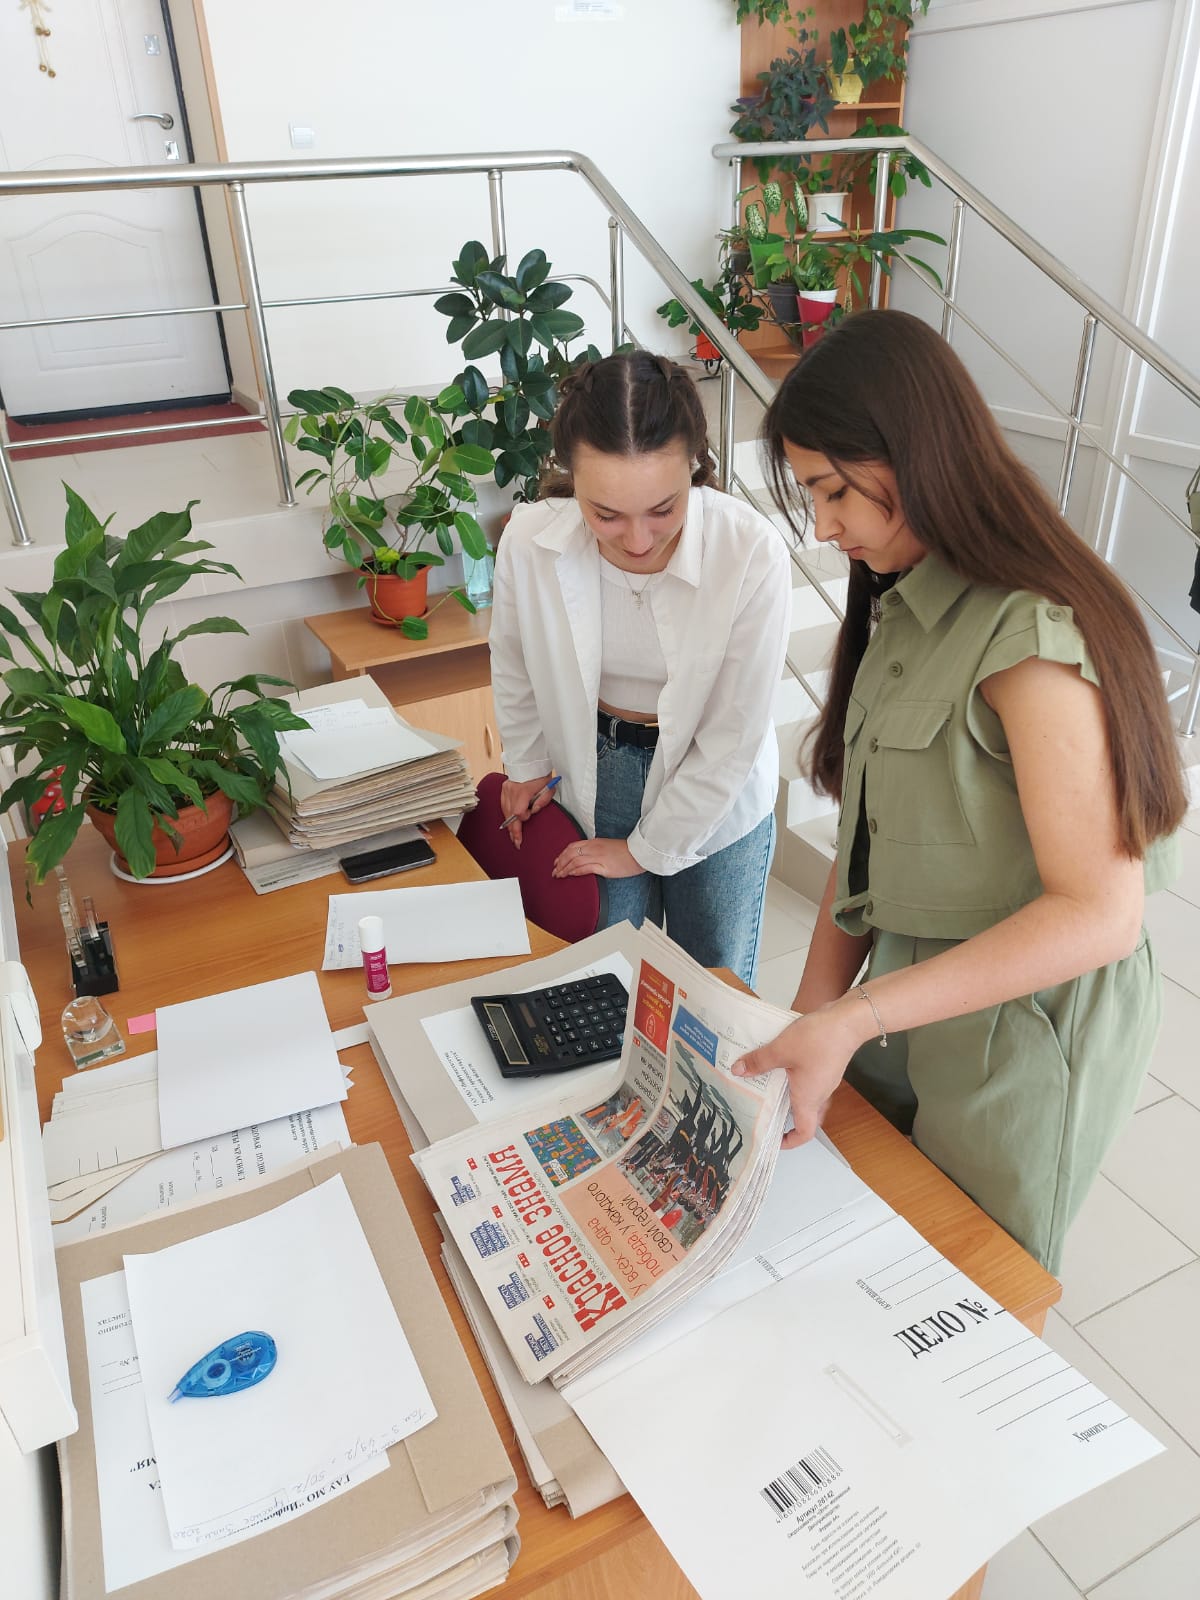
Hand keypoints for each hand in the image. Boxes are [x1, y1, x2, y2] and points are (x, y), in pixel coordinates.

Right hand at [500, 775, 553, 848]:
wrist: (531, 762)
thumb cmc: (541, 776)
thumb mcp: (548, 788)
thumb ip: (542, 801)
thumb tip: (533, 811)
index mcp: (523, 791)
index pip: (519, 812)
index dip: (524, 817)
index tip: (529, 814)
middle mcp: (511, 791)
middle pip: (510, 815)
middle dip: (514, 830)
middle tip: (517, 842)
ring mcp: (505, 790)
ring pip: (505, 812)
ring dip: (510, 824)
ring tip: (513, 836)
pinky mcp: (503, 789)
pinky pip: (503, 806)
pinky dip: (507, 814)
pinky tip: (510, 823)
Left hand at [552, 837, 644, 879]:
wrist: (640, 853)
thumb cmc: (626, 851)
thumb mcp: (608, 846)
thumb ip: (596, 850)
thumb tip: (587, 857)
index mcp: (594, 842)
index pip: (572, 846)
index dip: (562, 854)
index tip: (556, 861)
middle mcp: (594, 848)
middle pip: (570, 854)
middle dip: (559, 863)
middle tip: (554, 871)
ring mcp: (598, 857)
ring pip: (575, 862)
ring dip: (564, 869)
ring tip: (559, 875)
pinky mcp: (604, 866)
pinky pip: (585, 868)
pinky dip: (575, 872)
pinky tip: (570, 875)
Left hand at [732, 1000, 870, 1149]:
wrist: (847, 1020)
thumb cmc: (818, 1040)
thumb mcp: (781, 1050)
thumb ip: (759, 1062)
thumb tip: (738, 1071)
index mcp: (809, 1098)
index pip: (804, 1133)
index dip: (790, 1141)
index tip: (774, 1138)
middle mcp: (820, 1093)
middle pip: (806, 1117)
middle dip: (786, 1118)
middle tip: (766, 1112)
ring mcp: (825, 1079)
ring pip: (807, 1097)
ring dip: (788, 1095)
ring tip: (766, 1085)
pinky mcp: (826, 1065)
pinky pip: (809, 1080)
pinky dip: (794, 1078)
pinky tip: (780, 1062)